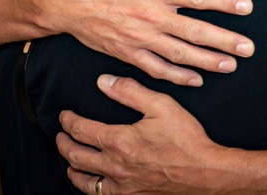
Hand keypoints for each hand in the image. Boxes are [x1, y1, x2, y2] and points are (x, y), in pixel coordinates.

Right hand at [48, 0, 254, 85]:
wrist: (65, 1)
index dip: (224, 2)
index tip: (246, 6)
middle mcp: (151, 16)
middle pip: (195, 31)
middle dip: (224, 40)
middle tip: (248, 48)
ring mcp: (140, 39)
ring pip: (180, 54)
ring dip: (208, 61)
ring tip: (230, 65)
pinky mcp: (128, 54)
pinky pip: (157, 69)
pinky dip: (178, 77)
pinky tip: (197, 80)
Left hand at [58, 75, 229, 194]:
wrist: (205, 173)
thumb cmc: (186, 139)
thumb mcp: (161, 105)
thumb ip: (130, 91)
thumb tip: (104, 81)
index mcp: (119, 141)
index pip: (81, 130)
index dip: (68, 121)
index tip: (64, 116)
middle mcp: (115, 167)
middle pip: (76, 156)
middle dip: (64, 144)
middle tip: (60, 136)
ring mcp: (122, 186)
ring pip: (85, 181)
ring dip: (73, 169)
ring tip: (70, 162)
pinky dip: (91, 188)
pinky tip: (93, 184)